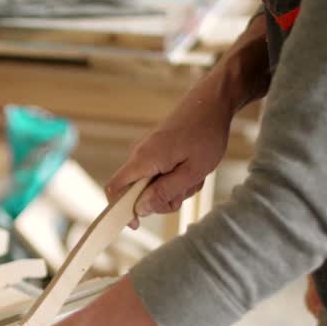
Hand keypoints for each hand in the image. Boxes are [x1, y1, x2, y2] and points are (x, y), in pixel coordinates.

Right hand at [105, 77, 236, 228]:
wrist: (213, 101)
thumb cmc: (206, 135)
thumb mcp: (192, 172)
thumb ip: (165, 192)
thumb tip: (140, 210)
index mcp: (144, 159)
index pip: (114, 188)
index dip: (119, 210)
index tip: (136, 224)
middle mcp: (140, 154)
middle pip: (137, 192)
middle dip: (162, 199)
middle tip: (187, 190)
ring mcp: (147, 151)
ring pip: (152, 183)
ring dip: (174, 188)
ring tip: (195, 174)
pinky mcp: (156, 149)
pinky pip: (160, 172)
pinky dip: (176, 176)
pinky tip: (193, 167)